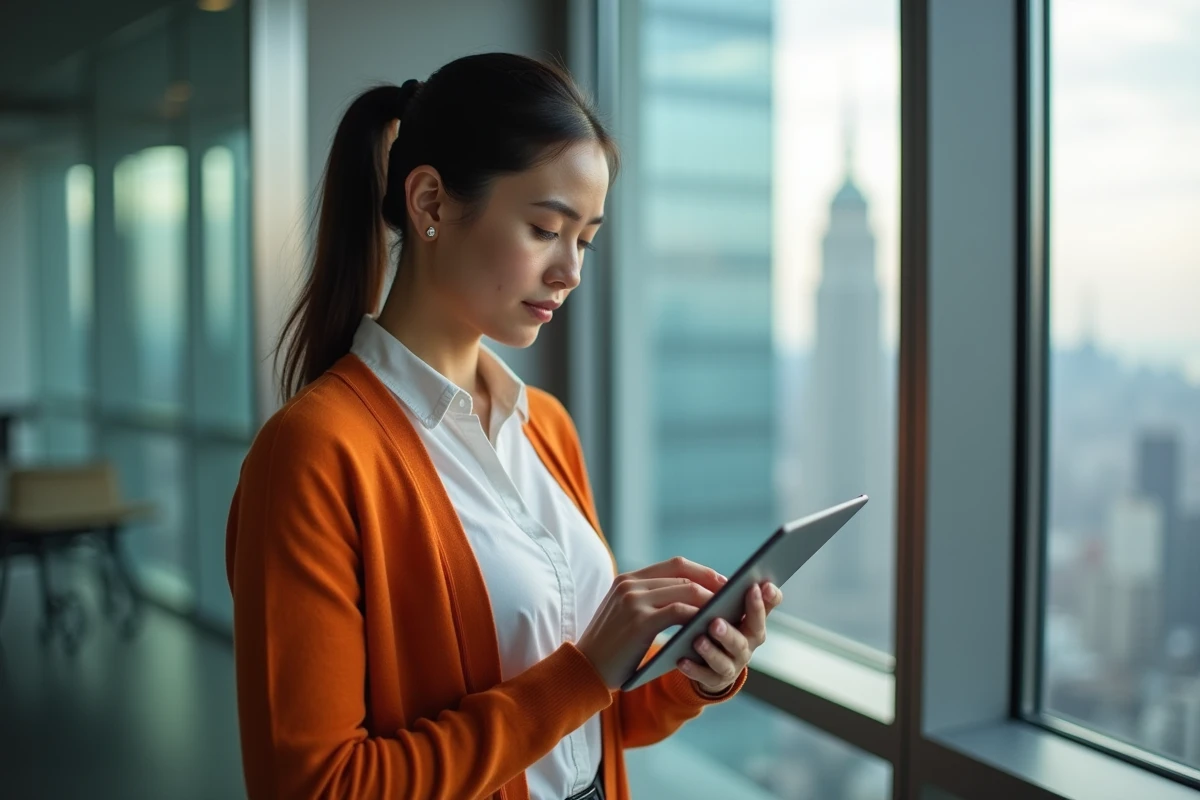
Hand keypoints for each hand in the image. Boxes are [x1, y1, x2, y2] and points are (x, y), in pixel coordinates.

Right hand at [576, 557, 725, 690]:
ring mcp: (634, 600)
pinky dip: (699, 616)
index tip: (722, 583)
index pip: (674, 565)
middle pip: (683, 573)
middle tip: (733, 596)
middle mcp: (630, 584)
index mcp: (627, 580)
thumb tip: (691, 599)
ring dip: (710, 600)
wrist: (583, 671)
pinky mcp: (639, 620)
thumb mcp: (625, 617)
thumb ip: (650, 602)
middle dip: (712, 584)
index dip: (702, 571)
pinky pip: (680, 611)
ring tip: (727, 612)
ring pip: (685, 589)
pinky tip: (711, 626)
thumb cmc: (610, 649)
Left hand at [678, 581, 782, 694]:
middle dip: (732, 629)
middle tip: (715, 622)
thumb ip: (731, 595)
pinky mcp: (715, 679)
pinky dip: (694, 669)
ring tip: (697, 640)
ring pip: (725, 661)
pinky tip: (682, 660)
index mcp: (752, 623)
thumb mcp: (729, 609)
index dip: (766, 600)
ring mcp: (732, 664)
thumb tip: (723, 579)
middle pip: (745, 638)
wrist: (712, 664)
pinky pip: (705, 676)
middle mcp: (747, 644)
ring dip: (712, 651)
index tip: (757, 586)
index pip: (766, 609)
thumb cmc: (721, 626)